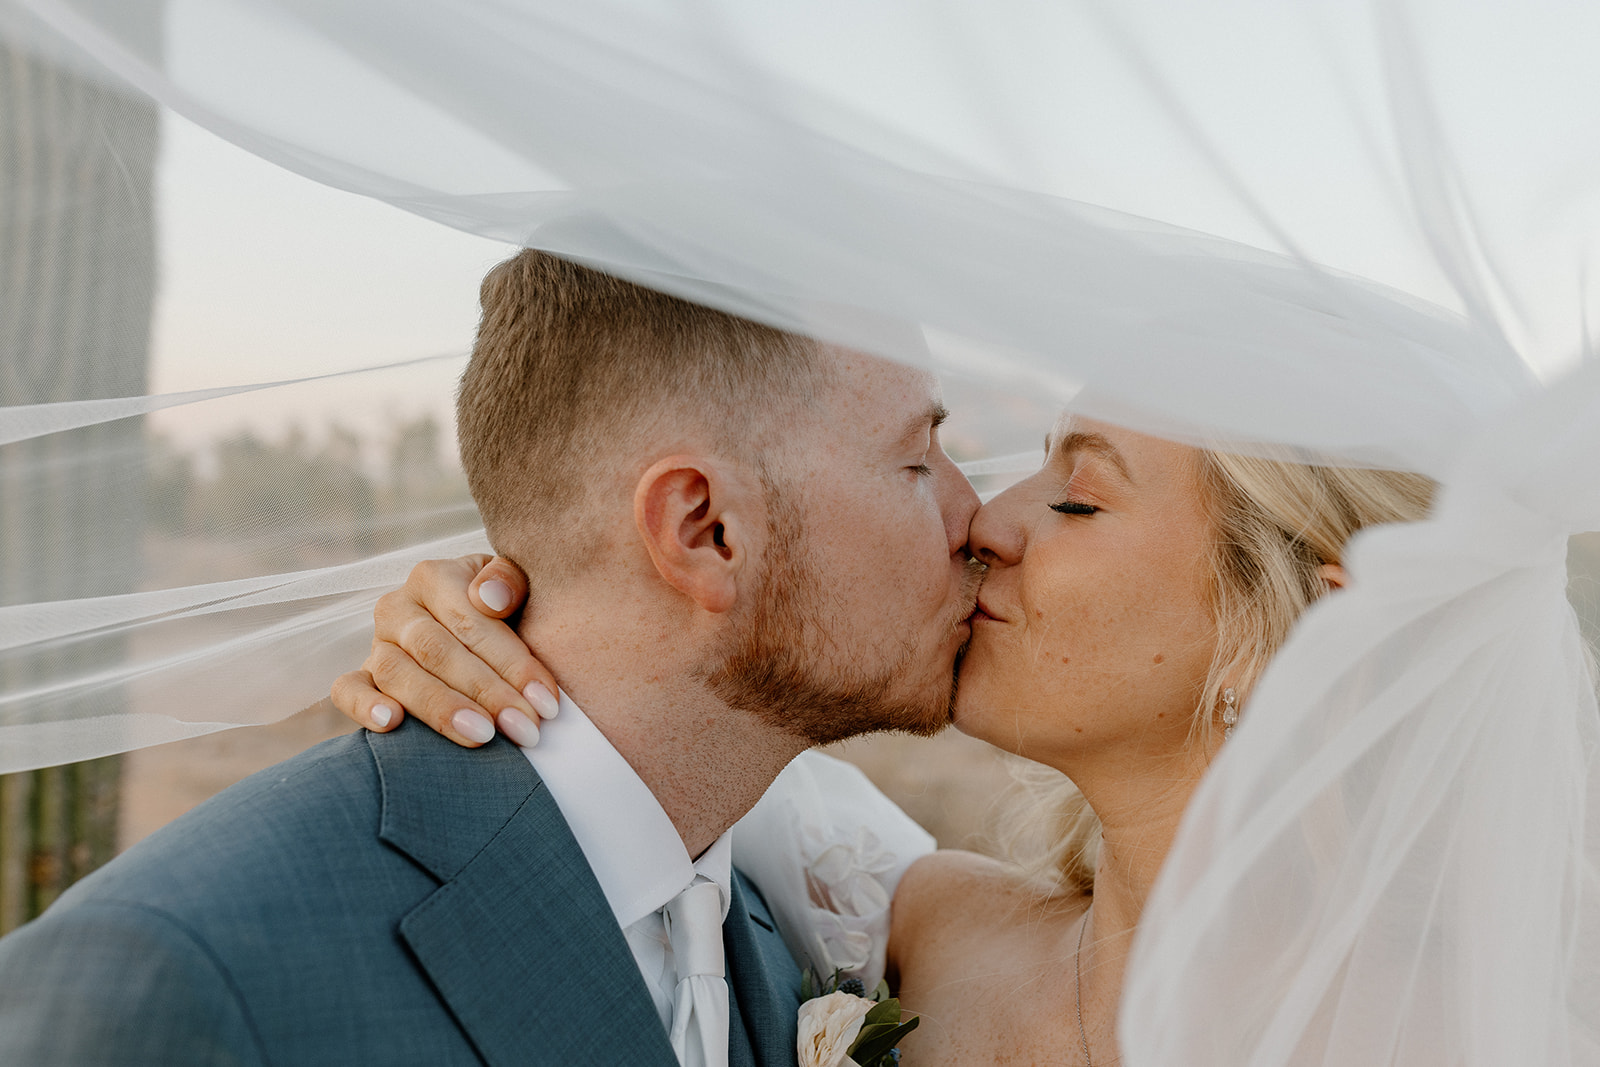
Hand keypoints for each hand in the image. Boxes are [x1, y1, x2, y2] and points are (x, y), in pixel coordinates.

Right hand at [330, 555, 556, 747]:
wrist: (474, 628)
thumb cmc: (505, 610)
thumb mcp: (516, 586)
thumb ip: (510, 580)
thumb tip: (489, 597)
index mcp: (434, 577)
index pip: (472, 622)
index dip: (513, 663)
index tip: (546, 702)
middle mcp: (398, 607)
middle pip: (438, 652)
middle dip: (486, 693)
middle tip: (523, 728)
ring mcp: (375, 643)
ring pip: (397, 674)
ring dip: (441, 708)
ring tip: (481, 736)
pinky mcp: (358, 676)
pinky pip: (347, 690)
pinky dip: (364, 706)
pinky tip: (393, 724)